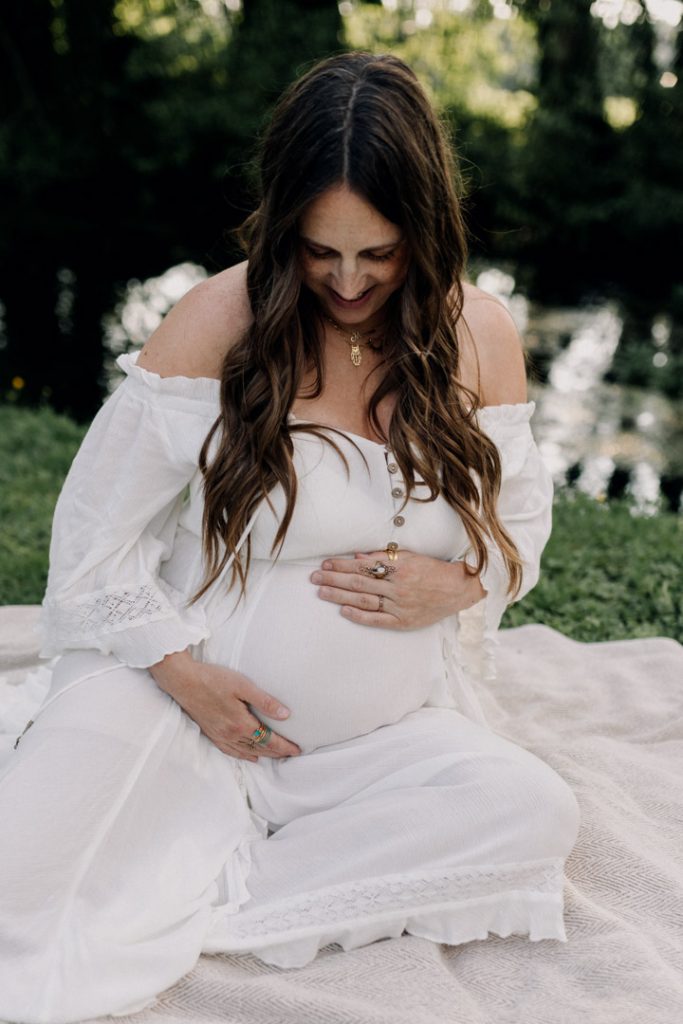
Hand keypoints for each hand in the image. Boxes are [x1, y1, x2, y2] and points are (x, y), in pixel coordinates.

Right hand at [149, 649, 300, 761]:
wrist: (184, 682)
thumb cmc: (213, 679)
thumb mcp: (243, 686)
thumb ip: (264, 701)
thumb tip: (285, 715)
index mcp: (241, 724)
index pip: (269, 740)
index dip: (285, 746)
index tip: (297, 750)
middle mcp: (231, 735)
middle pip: (260, 748)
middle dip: (278, 752)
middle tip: (292, 754)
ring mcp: (220, 736)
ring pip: (247, 752)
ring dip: (263, 755)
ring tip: (277, 756)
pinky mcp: (212, 733)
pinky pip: (231, 751)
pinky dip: (243, 756)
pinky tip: (250, 756)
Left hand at [310, 549, 486, 629]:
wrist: (457, 590)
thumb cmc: (432, 570)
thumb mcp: (410, 557)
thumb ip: (384, 557)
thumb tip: (358, 556)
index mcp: (399, 568)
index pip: (363, 565)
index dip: (342, 564)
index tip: (326, 563)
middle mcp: (398, 587)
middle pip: (359, 582)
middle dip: (334, 578)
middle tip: (314, 577)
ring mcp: (399, 606)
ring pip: (364, 600)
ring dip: (340, 595)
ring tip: (322, 591)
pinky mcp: (403, 621)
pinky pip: (377, 619)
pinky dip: (359, 615)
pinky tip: (343, 610)